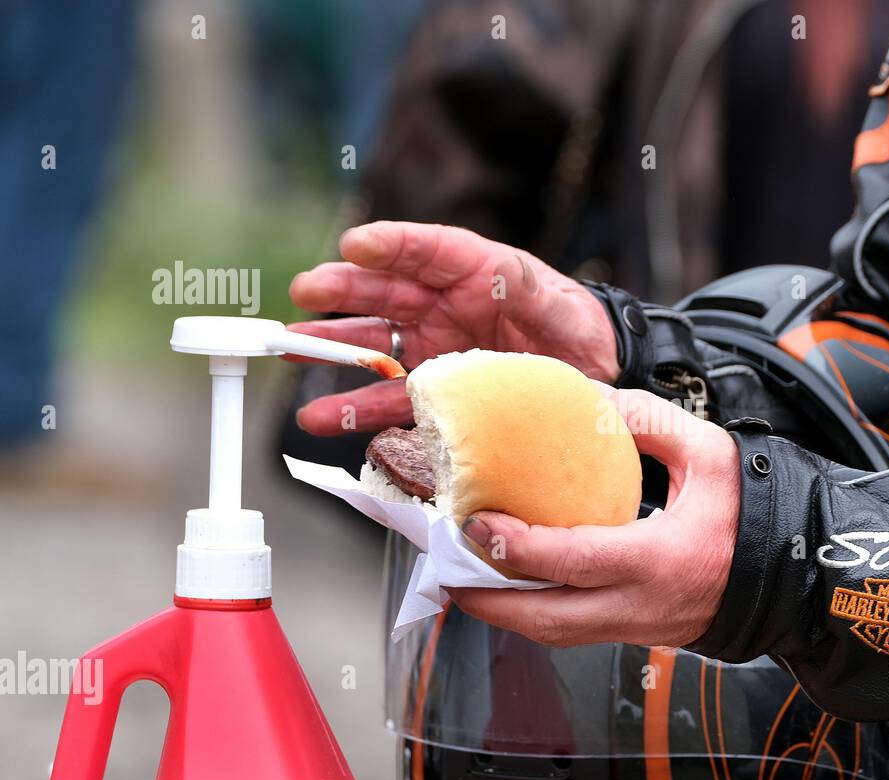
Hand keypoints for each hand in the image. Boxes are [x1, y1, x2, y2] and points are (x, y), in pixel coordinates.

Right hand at [286, 221, 618, 434]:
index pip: (425, 250)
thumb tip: (497, 270)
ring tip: (290, 351)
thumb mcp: (558, 304)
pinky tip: (320, 419)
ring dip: (331, 350)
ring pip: (374, 346)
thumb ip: (526, 287)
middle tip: (306, 291)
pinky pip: (388, 401)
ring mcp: (432, 350)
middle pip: (385, 293)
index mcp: (472, 270)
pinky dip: (353, 412)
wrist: (592, 378)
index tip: (354, 245)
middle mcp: (442, 305)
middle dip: (344, 292)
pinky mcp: (433, 393)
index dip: (390, 246)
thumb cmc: (575, 327)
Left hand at [447, 389, 739, 647]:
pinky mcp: (635, 634)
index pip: (571, 561)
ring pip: (554, 634)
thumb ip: (648, 421)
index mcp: (658, 559)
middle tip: (447, 570)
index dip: (515, 548)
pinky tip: (514, 588)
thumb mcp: (709, 453)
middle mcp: (640, 605)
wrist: (787, 576)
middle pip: (546, 619)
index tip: (475, 524)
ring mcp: (636, 628)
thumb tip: (591, 402)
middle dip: (488, 599)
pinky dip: (535, 614)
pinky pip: (573, 631)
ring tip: (465, 581)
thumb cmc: (750, 513)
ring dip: (505, 612)